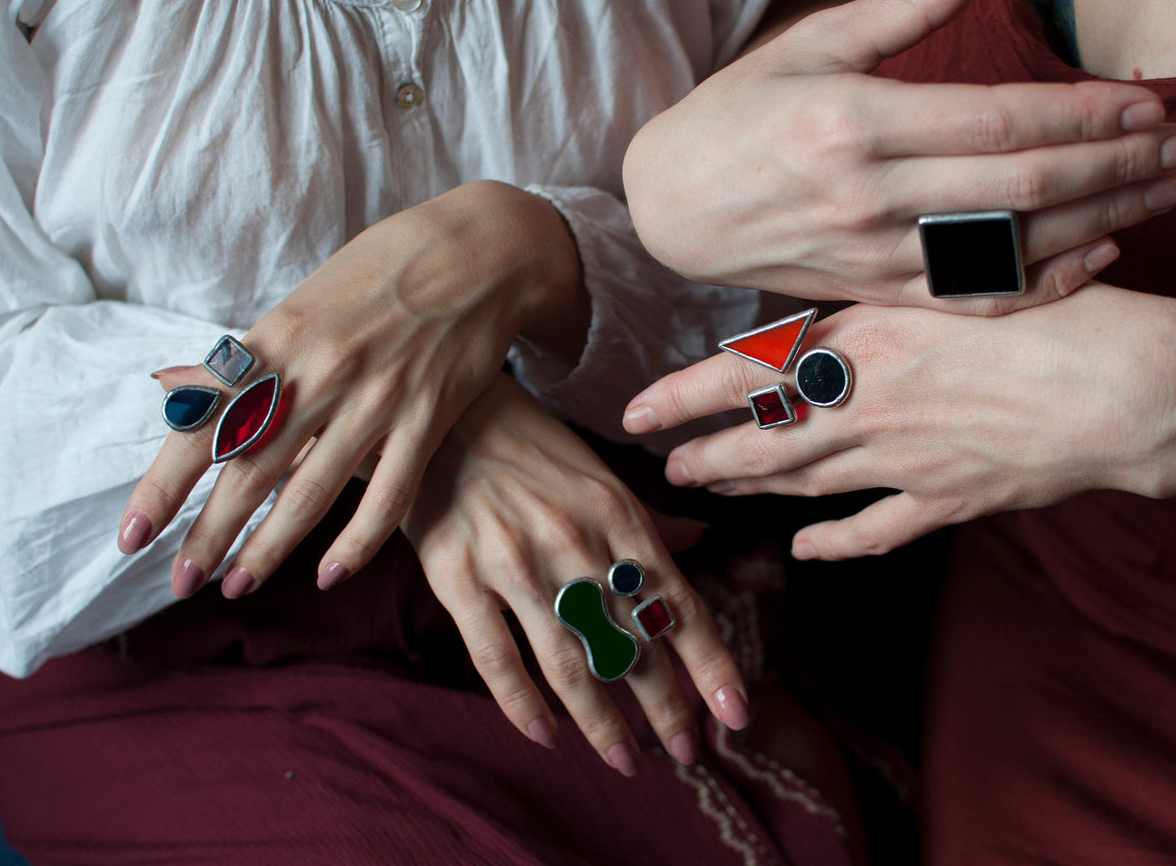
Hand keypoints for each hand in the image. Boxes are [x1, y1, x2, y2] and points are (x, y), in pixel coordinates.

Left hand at [119, 181, 587, 598]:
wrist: (481, 247)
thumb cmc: (386, 267)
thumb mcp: (305, 299)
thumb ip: (250, 356)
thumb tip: (178, 389)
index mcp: (280, 337)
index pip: (205, 424)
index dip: (163, 486)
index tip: (133, 536)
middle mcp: (321, 371)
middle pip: (249, 470)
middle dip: (208, 534)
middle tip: (180, 582)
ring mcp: (378, 397)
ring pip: (311, 492)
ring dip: (268, 549)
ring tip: (237, 586)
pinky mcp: (430, 416)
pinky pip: (390, 493)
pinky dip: (358, 541)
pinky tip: (330, 574)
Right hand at [403, 375, 748, 772]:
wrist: (440, 414)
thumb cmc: (528, 446)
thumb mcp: (597, 474)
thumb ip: (648, 520)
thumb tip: (701, 541)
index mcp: (617, 516)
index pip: (678, 603)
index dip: (710, 664)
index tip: (735, 715)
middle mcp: (575, 543)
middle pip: (632, 644)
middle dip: (665, 708)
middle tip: (686, 755)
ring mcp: (515, 563)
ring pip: (571, 663)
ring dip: (602, 723)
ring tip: (624, 761)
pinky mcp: (458, 578)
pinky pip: (497, 657)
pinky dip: (522, 704)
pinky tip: (545, 736)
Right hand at [622, 0, 1175, 314]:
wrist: (670, 210)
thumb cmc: (734, 118)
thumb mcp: (807, 47)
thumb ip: (900, 9)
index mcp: (856, 121)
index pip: (997, 119)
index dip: (1084, 113)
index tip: (1148, 105)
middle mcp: (870, 194)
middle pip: (1021, 184)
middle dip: (1115, 165)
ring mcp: (872, 253)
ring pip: (1008, 244)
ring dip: (1098, 222)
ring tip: (1162, 197)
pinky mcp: (872, 292)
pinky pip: (971, 297)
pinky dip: (1039, 283)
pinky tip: (1097, 260)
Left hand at [625, 288, 1175, 558]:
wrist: (1126, 383)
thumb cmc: (1052, 308)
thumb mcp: (953, 281)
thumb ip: (886, 303)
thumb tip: (831, 311)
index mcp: (867, 339)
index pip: (748, 371)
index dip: (685, 396)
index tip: (636, 410)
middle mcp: (869, 402)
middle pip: (764, 436)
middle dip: (706, 454)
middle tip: (665, 468)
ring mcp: (904, 458)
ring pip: (805, 480)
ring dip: (753, 488)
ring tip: (714, 491)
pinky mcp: (947, 499)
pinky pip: (876, 528)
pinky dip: (837, 542)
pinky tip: (807, 551)